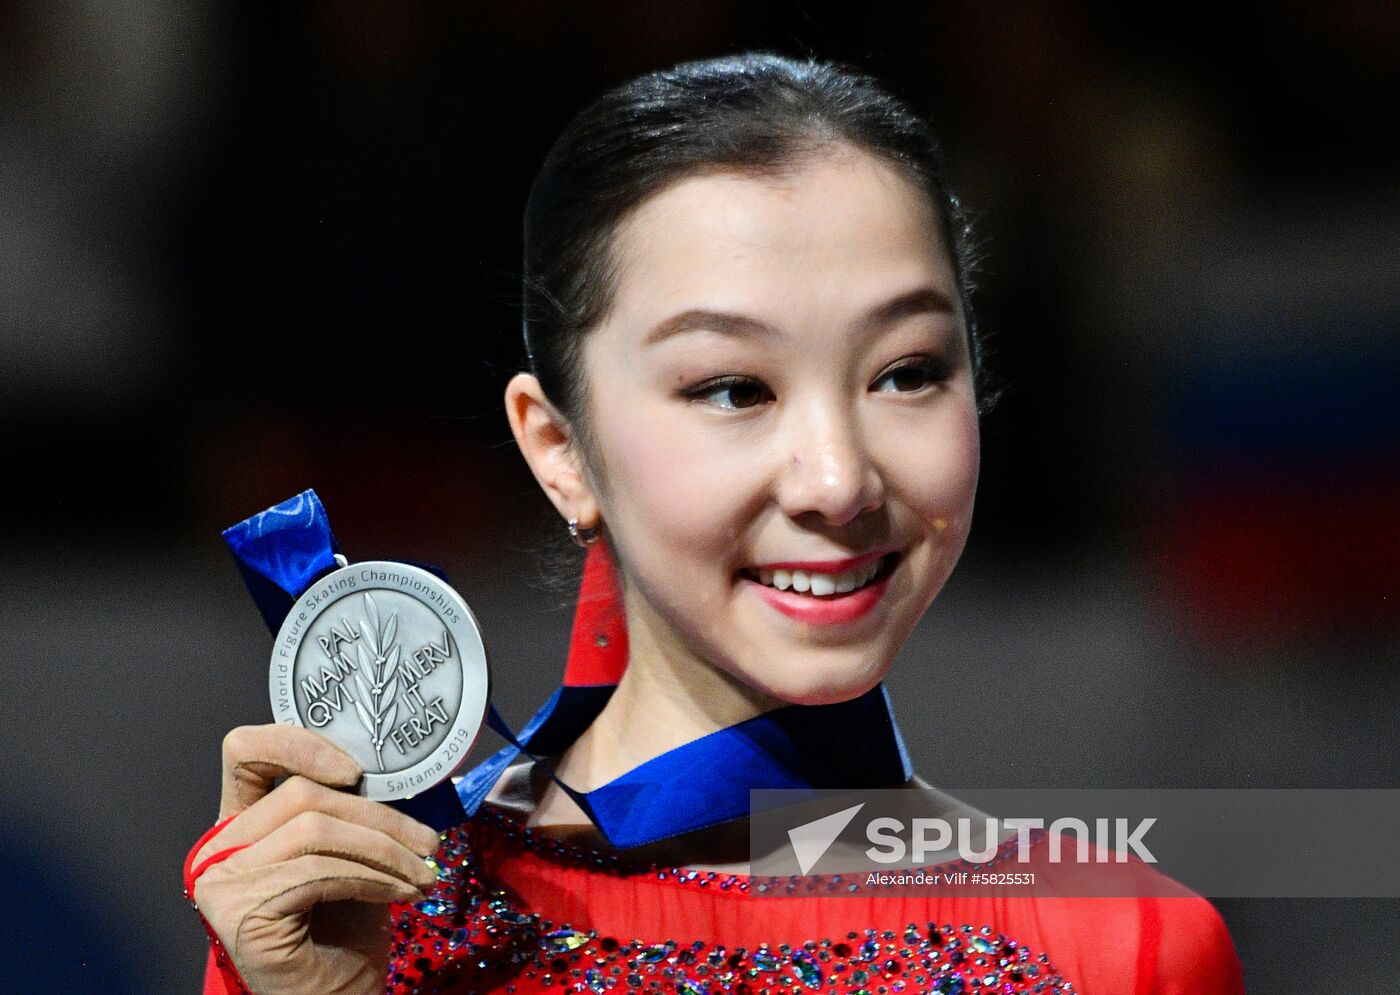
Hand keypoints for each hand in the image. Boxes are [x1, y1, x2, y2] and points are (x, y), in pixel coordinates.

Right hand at [191, 724, 440, 994]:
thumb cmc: (346, 929)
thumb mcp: (353, 852)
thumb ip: (351, 808)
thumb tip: (399, 769)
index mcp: (243, 821)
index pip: (247, 752)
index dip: (299, 744)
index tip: (357, 770)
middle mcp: (220, 847)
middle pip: (300, 793)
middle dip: (379, 815)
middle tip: (428, 843)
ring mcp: (223, 881)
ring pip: (313, 828)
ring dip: (385, 849)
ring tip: (423, 873)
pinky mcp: (240, 912)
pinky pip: (316, 870)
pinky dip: (372, 878)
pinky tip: (401, 894)